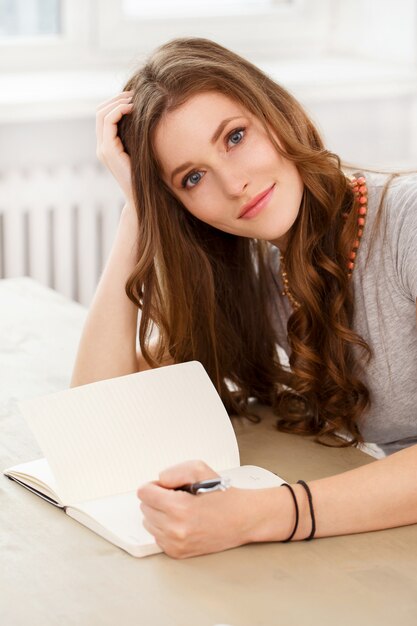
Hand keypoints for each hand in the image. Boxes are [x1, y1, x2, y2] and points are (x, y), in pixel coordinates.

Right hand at [96, 91, 134, 205]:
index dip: (116, 103)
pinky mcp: (108, 151)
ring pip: (102, 114)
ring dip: (118, 102)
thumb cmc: (145, 178)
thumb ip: (138, 139)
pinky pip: (108, 122)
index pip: (104, 116)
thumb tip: (148, 119)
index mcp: (108, 147)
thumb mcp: (141, 153)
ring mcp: (103, 149)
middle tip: (134, 94)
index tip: (134, 98)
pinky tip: (133, 109)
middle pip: (100, 111)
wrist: (140, 198)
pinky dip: (119, 111)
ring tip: (134, 99)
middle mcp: (102, 147)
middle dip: (116, 98)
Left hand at [137, 460, 257, 558]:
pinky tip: (181, 522)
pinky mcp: (177, 552)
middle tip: (177, 496)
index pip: (143, 493)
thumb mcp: (200, 469)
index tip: (166, 487)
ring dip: (159, 514)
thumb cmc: (223, 496)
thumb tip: (159, 481)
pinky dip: (165, 527)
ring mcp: (175, 543)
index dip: (154, 485)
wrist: (242, 519)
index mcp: (179, 507)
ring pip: (148, 522)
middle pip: (144, 507)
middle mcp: (175, 529)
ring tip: (180, 509)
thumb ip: (174, 472)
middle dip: (157, 499)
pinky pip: (157, 536)